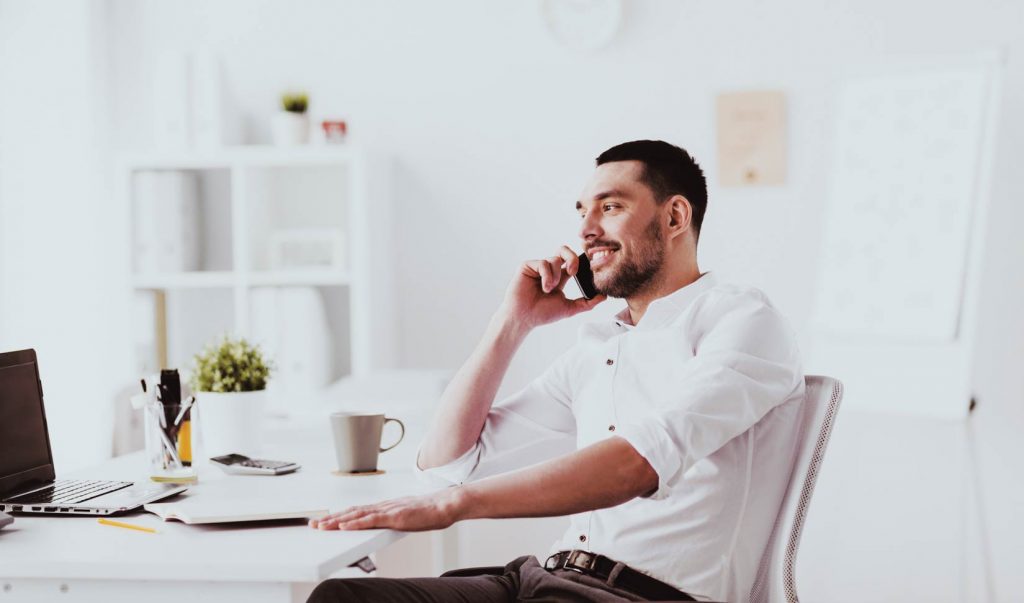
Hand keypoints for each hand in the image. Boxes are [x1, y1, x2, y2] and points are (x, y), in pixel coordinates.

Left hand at [309, 490, 462, 531]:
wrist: (446, 504)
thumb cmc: (430, 511)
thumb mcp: (406, 515)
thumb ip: (393, 519)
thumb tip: (384, 524)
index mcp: (385, 506)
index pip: (357, 510)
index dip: (339, 515)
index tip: (324, 520)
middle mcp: (383, 506)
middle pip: (352, 511)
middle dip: (331, 518)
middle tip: (314, 524)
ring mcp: (388, 510)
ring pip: (357, 515)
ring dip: (338, 520)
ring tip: (322, 526)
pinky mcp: (395, 516)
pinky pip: (372, 520)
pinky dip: (356, 522)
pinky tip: (345, 526)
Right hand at [499, 245, 605, 329]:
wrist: (524, 318)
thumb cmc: (542, 314)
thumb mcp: (569, 308)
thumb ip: (587, 303)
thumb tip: (604, 296)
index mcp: (559, 277)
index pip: (572, 262)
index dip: (580, 263)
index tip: (587, 271)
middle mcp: (549, 270)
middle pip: (564, 250)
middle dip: (572, 257)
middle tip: (574, 271)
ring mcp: (538, 267)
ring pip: (555, 259)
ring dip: (555, 276)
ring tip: (549, 290)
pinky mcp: (528, 266)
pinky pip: (543, 263)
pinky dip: (547, 275)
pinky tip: (544, 287)